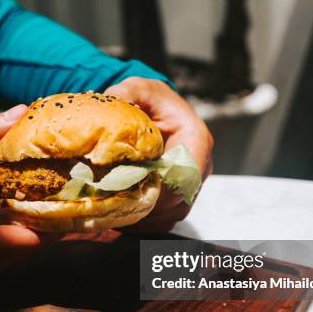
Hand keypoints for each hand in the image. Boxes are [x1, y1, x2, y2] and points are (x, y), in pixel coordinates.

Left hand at [105, 77, 213, 232]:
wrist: (156, 109)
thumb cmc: (150, 99)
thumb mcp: (138, 88)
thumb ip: (127, 92)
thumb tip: (112, 99)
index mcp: (196, 140)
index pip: (186, 176)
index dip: (160, 191)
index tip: (130, 195)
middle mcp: (200, 167)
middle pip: (178, 201)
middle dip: (146, 208)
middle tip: (113, 210)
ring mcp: (192, 185)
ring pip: (171, 214)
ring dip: (143, 219)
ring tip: (113, 216)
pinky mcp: (180, 197)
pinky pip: (165, 219)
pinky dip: (143, 223)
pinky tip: (120, 218)